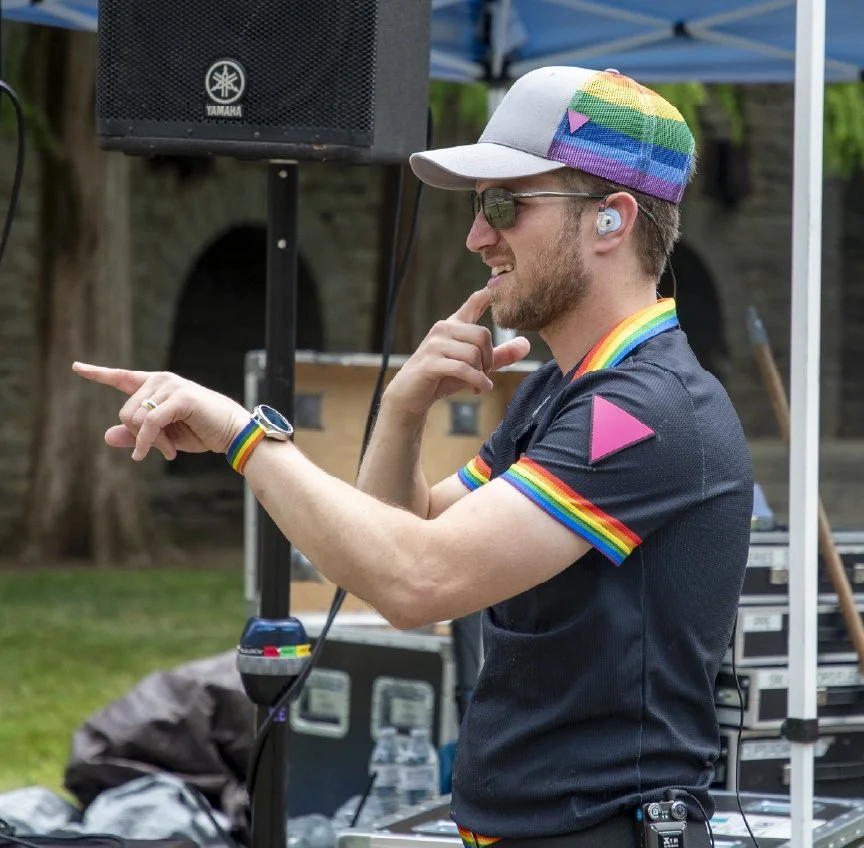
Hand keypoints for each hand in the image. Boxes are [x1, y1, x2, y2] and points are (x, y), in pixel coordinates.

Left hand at [72, 363, 249, 461]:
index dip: (97, 373)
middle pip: (125, 412)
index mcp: (156, 385)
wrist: (231, 433)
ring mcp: (170, 386)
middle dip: (139, 437)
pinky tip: (165, 454)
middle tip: (162, 449)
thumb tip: (107, 436)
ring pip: (135, 419)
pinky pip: (149, 423)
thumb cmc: (200, 431)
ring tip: (169, 449)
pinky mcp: (180, 398)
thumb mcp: (163, 436)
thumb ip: (136, 435)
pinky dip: (150, 442)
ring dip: (149, 442)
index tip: (76, 367)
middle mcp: (161, 380)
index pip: (121, 377)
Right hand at [384, 288, 530, 416]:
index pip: (475, 301)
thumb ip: (499, 355)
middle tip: (486, 374)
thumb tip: (526, 345)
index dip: (490, 293)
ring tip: (479, 384)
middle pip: (482, 335)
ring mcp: (435, 344)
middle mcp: (444, 328)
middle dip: (489, 358)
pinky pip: (462, 368)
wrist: (411, 395)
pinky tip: (480, 389)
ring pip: (473, 353)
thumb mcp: (475, 364)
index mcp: (455, 324)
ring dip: (481, 373)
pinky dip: (476, 380)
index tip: (502, 288)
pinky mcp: (430, 362)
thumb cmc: (443, 376)